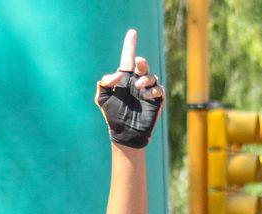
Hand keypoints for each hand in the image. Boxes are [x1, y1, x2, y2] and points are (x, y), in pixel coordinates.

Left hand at [95, 29, 163, 148]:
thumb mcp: (102, 99)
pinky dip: (153, 90)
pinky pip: (158, 89)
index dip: (130, 45)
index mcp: (125, 79)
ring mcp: (147, 90)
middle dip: (141, 62)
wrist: (124, 133)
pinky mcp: (156, 100)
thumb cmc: (113, 116)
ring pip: (151, 76)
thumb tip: (117, 75)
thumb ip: (104, 84)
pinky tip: (145, 95)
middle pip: (142, 65)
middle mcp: (137, 82)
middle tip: (138, 63)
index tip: (132, 32)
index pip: (127, 59)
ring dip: (146, 78)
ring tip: (139, 87)